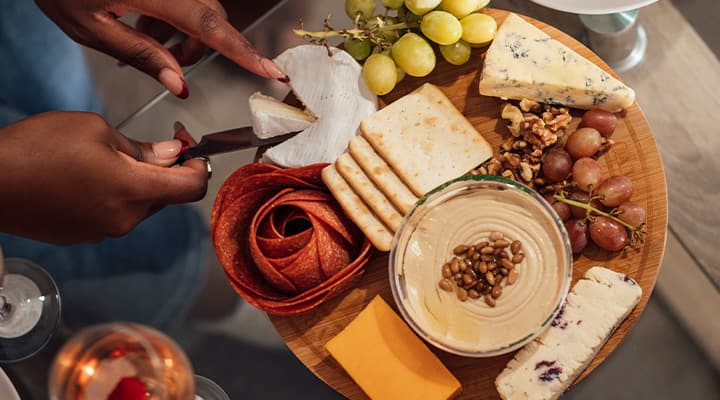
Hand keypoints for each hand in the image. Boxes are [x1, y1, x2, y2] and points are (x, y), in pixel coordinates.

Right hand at [0, 112, 208, 244]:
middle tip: (155, 145)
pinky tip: (87, 177)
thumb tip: (170, 154)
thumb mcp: (95, 130)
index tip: (191, 149)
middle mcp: (125, 219)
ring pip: (139, 206)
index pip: (193, 188)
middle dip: (167, 171)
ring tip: (108, 158)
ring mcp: (103, 232)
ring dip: (138, 184)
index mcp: (134, 190)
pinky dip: (113, 197)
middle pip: (166, 197)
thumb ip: (141, 147)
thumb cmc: (36, 148)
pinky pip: (114, 215)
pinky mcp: (82, 237)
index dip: (200, 166)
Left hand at [34, 0, 287, 96]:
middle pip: (209, 16)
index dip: (243, 52)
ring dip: (184, 32)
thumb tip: (178, 82)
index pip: (210, 27)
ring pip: (199, 7)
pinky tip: (144, 24)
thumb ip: (140, 54)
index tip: (269, 70)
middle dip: (199, 47)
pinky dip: (172, 16)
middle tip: (173, 66)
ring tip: (147, 41)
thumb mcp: (91, 26)